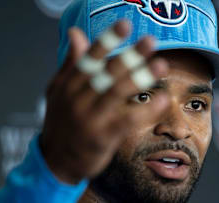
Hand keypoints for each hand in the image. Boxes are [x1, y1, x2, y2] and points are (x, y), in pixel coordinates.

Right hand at [40, 20, 169, 183]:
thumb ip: (71, 62)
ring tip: (161, 65)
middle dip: (130, 55)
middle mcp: (78, 98)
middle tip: (150, 41)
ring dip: (140, 77)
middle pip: (107, 72)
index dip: (107, 40)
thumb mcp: (59, 91)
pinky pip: (128, 120)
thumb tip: (76, 33)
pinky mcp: (103, 137)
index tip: (125, 25)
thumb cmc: (61, 122)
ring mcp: (90, 118)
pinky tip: (162, 100)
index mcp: (69, 84)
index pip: (89, 58)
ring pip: (117, 92)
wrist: (55, 161)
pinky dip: (146, 109)